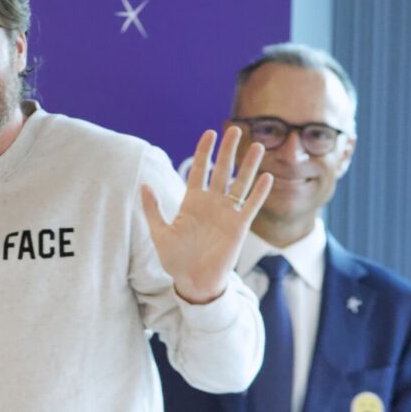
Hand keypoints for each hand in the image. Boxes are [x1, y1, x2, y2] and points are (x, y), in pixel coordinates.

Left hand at [141, 127, 271, 303]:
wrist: (193, 281)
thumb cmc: (174, 259)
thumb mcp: (159, 232)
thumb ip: (153, 209)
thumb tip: (143, 185)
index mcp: (191, 202)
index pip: (199, 169)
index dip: (204, 151)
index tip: (209, 133)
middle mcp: (211, 203)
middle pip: (222, 171)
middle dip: (228, 151)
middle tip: (236, 130)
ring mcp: (227, 213)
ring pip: (240, 184)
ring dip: (249, 166)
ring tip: (257, 146)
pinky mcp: (239, 227)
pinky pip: (251, 206)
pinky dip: (258, 193)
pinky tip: (266, 177)